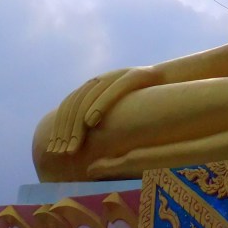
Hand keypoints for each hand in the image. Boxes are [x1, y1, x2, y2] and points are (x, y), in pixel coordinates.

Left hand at [47, 66, 161, 153]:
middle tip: (63, 153)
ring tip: (74, 145)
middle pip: (74, 104)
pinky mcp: (133, 75)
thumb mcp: (120, 110)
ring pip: (87, 98)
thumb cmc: (146, 100)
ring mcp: (116, 75)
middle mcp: (101, 79)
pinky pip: (111, 90)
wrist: (172, 78)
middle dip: (66, 130)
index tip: (56, 150)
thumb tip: (86, 146)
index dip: (59, 127)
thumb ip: (103, 119)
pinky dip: (98, 105)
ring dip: (77, 124)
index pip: (68, 106)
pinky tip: (91, 122)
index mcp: (94, 86)